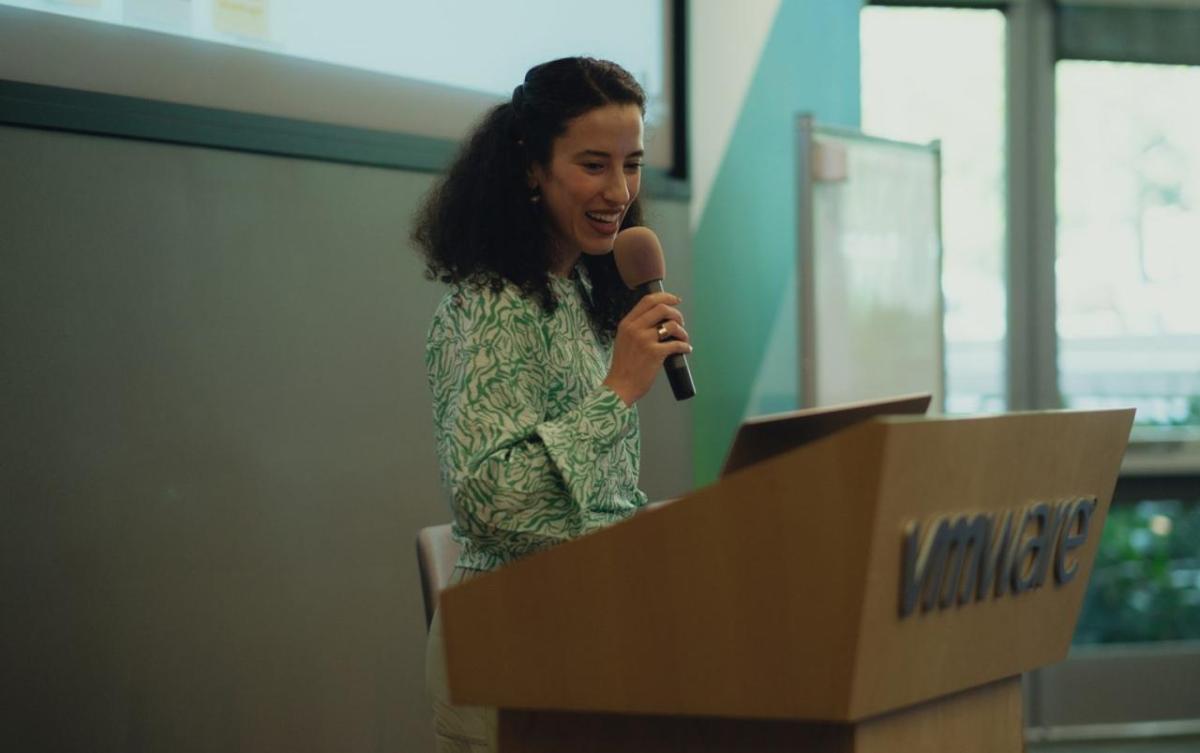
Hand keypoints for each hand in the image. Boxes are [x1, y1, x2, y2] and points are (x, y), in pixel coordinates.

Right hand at [603, 292, 692, 406]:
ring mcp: (645, 340)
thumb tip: (658, 320)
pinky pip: (677, 344)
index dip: (665, 297)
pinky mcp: (655, 353)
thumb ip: (636, 327)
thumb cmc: (624, 365)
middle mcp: (635, 328)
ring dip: (682, 331)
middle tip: (680, 323)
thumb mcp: (623, 339)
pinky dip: (685, 346)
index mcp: (627, 323)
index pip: (648, 300)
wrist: (620, 385)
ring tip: (683, 338)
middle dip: (676, 314)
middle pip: (662, 308)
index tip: (676, 301)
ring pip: (672, 325)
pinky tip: (686, 349)